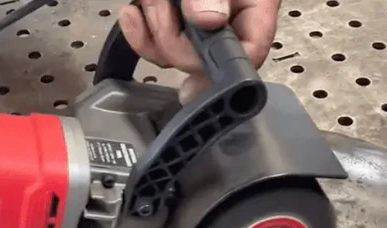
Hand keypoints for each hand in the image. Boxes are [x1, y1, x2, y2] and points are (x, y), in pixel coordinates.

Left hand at [118, 0, 280, 102]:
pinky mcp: (174, 25)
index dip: (224, 63)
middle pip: (204, 60)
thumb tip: (209, 19)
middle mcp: (229, 21)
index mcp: (254, 7)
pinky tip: (133, 15)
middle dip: (174, 37)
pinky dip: (139, 33)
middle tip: (164, 5)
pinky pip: (155, 47)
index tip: (198, 58)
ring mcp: (199, 26)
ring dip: (154, 25)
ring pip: (174, 54)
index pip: (249, 52)